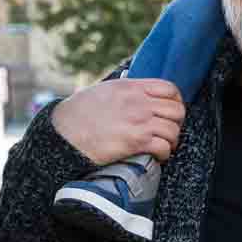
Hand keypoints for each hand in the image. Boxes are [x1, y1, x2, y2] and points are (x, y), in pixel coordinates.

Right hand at [51, 77, 185, 167]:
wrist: (64, 133)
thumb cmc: (79, 113)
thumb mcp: (103, 90)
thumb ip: (124, 89)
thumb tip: (134, 85)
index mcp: (131, 87)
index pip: (170, 89)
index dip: (176, 102)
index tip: (170, 113)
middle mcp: (138, 102)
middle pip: (177, 110)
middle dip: (176, 124)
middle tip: (167, 133)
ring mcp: (138, 121)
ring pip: (173, 130)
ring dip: (171, 141)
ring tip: (162, 146)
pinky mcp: (135, 142)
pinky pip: (164, 147)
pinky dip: (164, 154)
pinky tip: (156, 156)